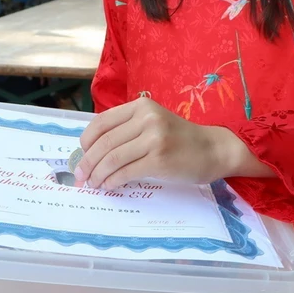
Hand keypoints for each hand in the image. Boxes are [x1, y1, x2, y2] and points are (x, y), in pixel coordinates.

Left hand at [74, 98, 235, 189]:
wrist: (213, 150)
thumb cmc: (179, 139)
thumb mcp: (153, 122)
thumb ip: (127, 129)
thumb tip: (92, 150)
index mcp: (141, 106)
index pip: (102, 122)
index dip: (86, 141)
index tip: (81, 154)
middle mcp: (147, 119)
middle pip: (105, 142)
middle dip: (87, 162)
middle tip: (80, 176)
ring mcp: (154, 139)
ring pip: (113, 158)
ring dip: (98, 174)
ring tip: (93, 183)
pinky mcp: (159, 160)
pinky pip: (126, 172)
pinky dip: (112, 181)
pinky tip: (108, 186)